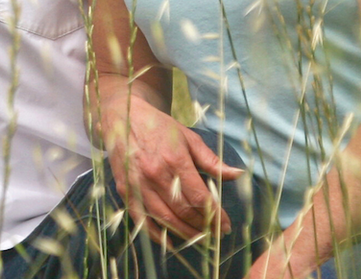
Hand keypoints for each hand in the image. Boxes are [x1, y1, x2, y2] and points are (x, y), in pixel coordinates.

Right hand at [102, 102, 242, 244]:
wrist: (123, 117)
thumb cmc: (159, 127)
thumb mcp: (188, 138)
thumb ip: (211, 160)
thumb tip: (237, 175)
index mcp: (175, 160)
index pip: (199, 197)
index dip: (215, 215)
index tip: (226, 226)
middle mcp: (156, 175)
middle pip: (184, 211)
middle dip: (203, 227)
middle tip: (216, 235)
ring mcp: (138, 185)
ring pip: (165, 219)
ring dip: (185, 233)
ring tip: (200, 240)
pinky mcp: (126, 192)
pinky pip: (142, 220)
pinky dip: (157, 236)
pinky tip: (171, 244)